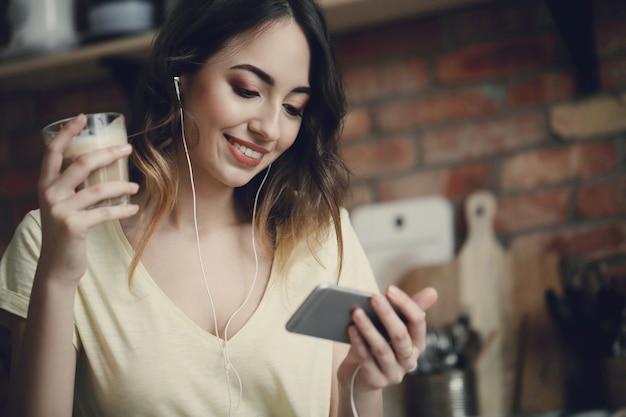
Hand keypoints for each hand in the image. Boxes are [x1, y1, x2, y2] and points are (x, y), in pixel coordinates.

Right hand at [37, 114, 138, 284]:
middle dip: (108, 153)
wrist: (57, 266)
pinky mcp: (74, 226)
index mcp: (45, 184)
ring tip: (135, 185)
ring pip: (97, 188)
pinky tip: (134, 208)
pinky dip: (122, 209)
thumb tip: (98, 164)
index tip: (83, 117)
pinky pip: (104, 212)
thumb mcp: (61, 205)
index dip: (67, 132)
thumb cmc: (65, 231)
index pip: (52, 151)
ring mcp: (60, 210)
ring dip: (121, 185)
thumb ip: (71, 187)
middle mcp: (49, 194)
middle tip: (128, 149)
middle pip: (82, 163)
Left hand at [339, 285, 437, 390]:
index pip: (418, 321)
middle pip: (400, 336)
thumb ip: (408, 309)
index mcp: (418, 343)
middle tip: (373, 297)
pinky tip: (351, 329)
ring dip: (368, 329)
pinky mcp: (376, 381)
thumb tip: (432, 291)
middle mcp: (409, 360)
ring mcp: (394, 373)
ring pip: (382, 349)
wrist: (359, 377)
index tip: (389, 289)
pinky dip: (358, 344)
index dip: (405, 304)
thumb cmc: (380, 343)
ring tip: (356, 312)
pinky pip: (367, 361)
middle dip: (387, 315)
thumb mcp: (393, 326)